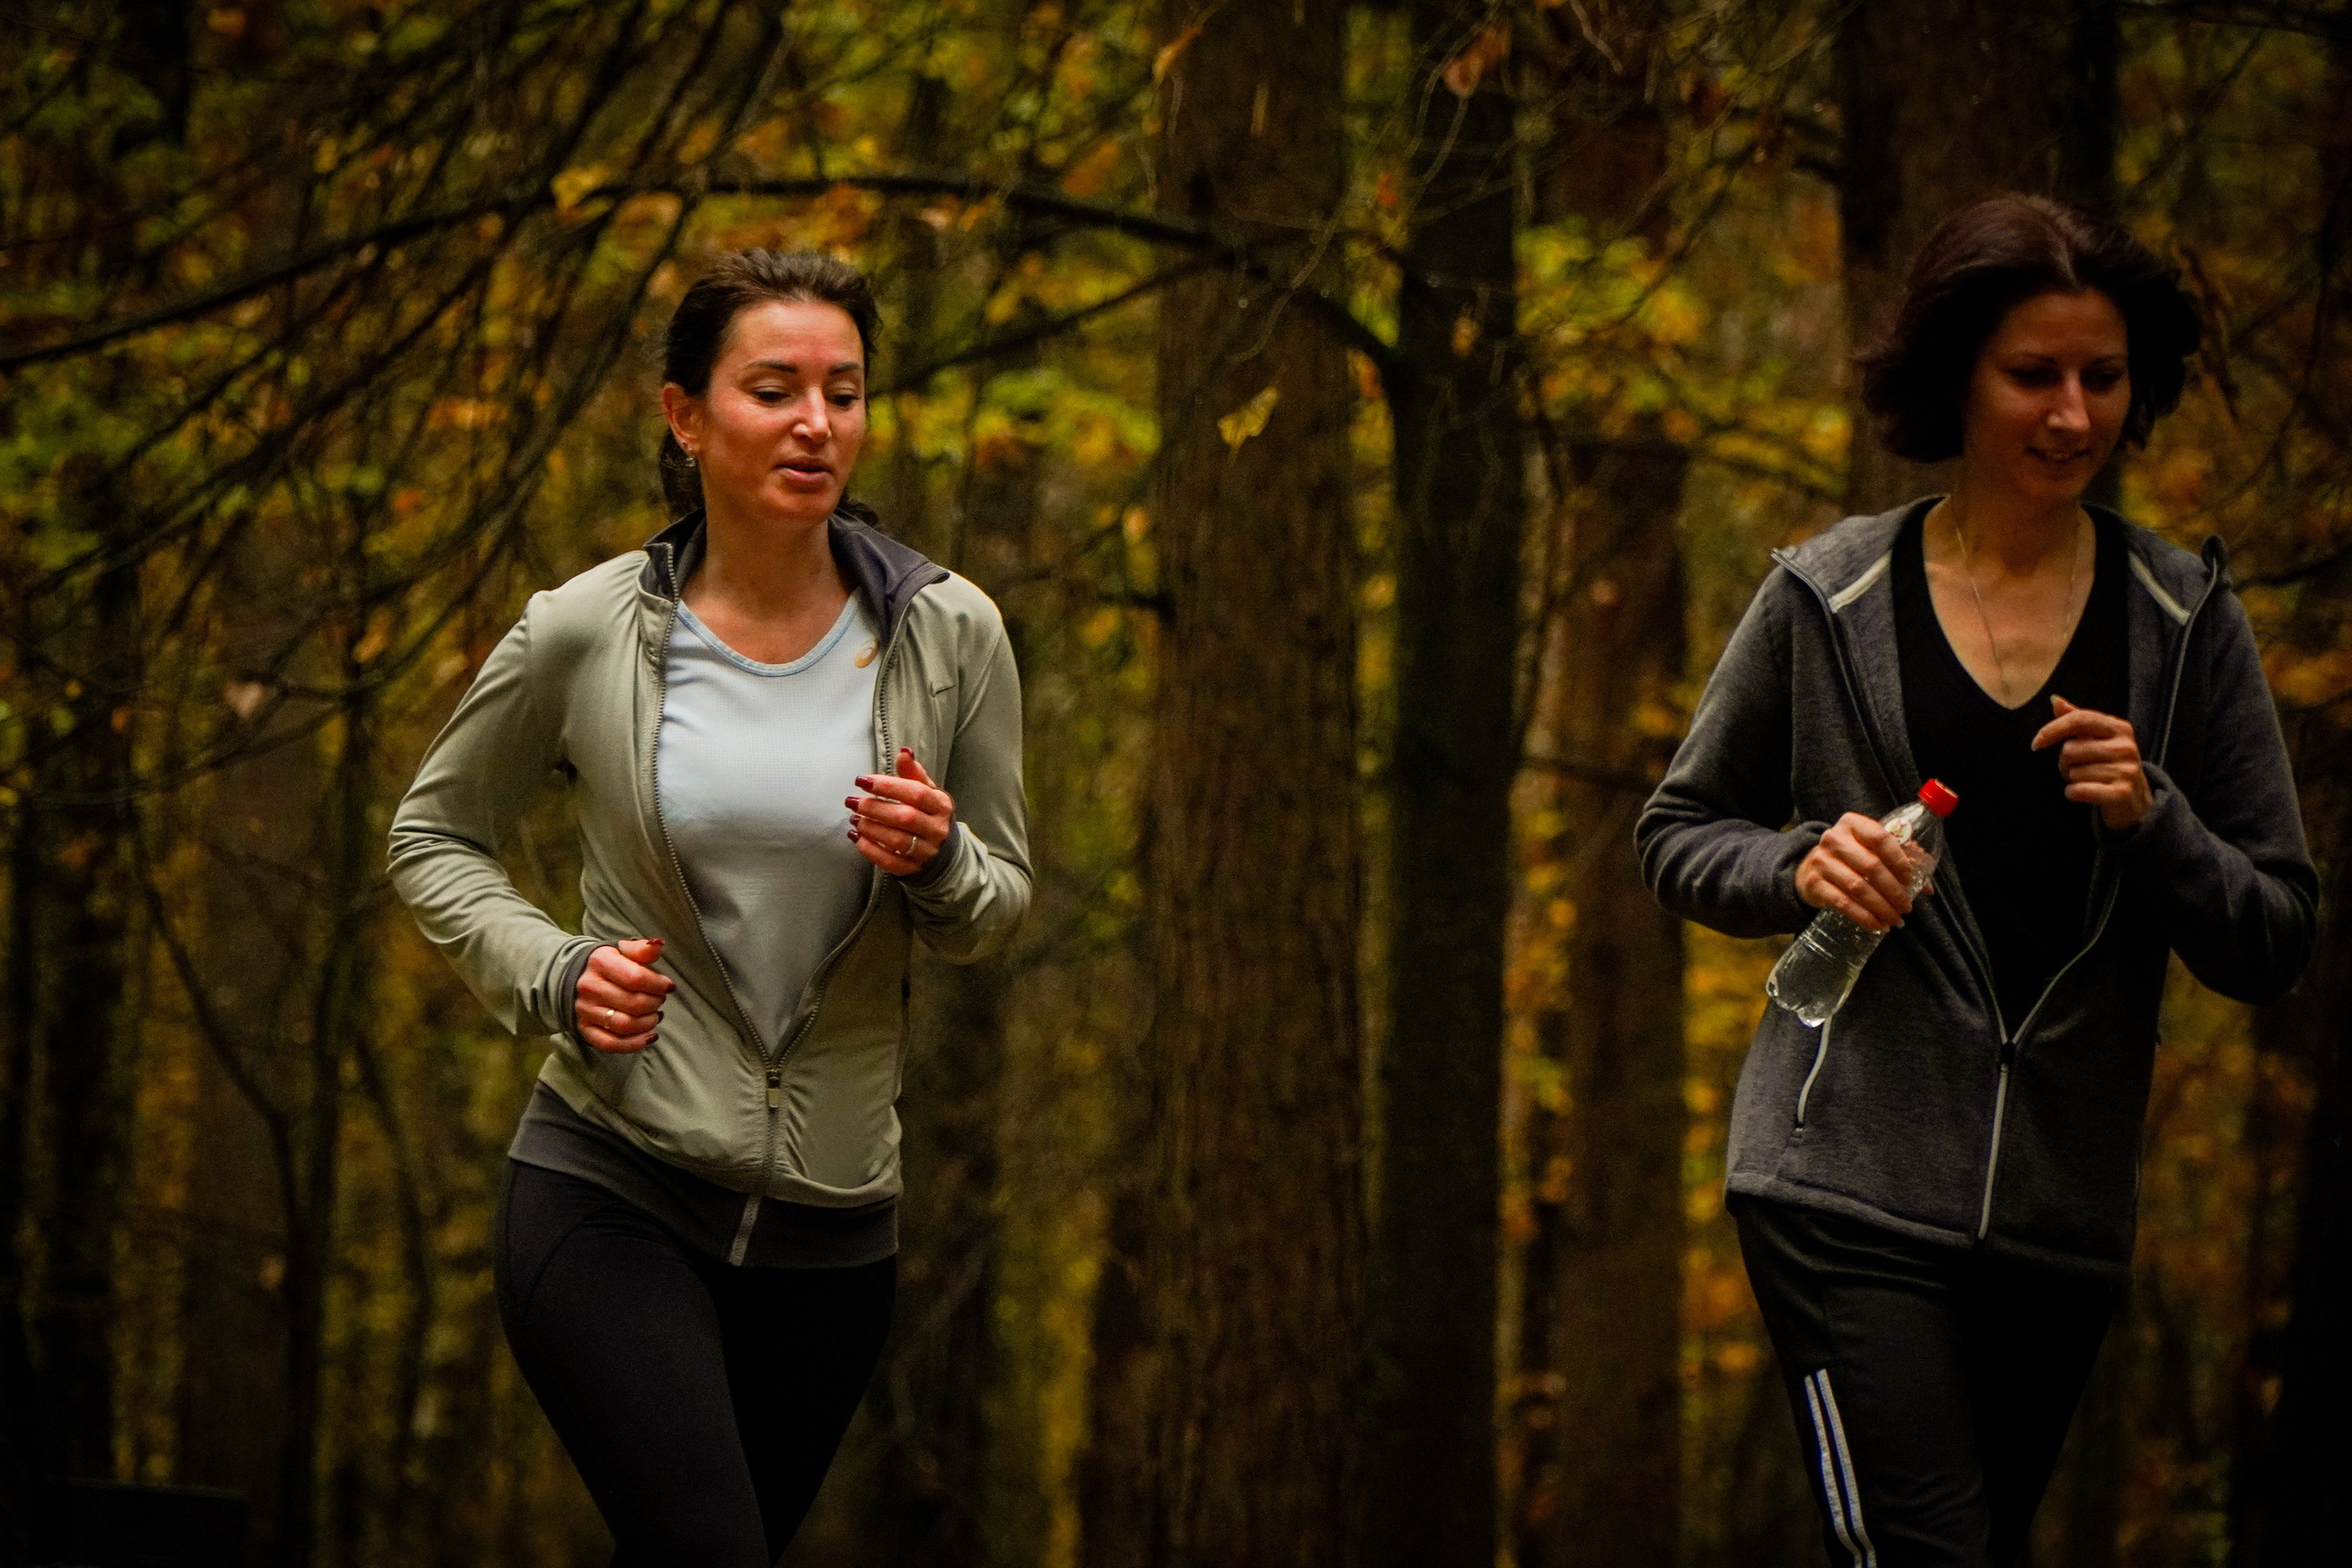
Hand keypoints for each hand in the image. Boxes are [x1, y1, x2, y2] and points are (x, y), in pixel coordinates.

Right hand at [574, 937, 672, 1053]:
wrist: (571, 977)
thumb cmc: (606, 964)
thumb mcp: (620, 950)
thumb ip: (641, 949)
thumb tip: (659, 944)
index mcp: (600, 963)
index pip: (635, 978)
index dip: (658, 984)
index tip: (668, 986)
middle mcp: (590, 988)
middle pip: (633, 1003)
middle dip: (655, 1003)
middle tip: (660, 1000)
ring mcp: (586, 1011)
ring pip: (624, 1025)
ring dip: (648, 1023)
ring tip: (656, 1015)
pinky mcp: (585, 1030)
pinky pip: (611, 1044)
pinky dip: (634, 1044)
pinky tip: (649, 1036)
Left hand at [848, 748, 955, 877]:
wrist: (942, 851)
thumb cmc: (928, 814)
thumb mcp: (927, 792)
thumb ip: (913, 773)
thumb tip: (904, 752)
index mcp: (941, 805)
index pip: (916, 793)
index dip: (888, 786)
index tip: (862, 780)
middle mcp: (937, 829)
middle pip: (905, 817)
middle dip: (875, 808)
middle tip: (852, 801)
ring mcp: (926, 851)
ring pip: (897, 840)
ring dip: (871, 828)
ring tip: (854, 819)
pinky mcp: (913, 868)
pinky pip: (891, 862)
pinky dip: (870, 850)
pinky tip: (856, 838)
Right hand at [1796, 811, 1929, 932]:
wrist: (1811, 866)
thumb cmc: (1851, 856)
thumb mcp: (1871, 848)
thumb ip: (1901, 859)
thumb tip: (1928, 888)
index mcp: (1853, 823)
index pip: (1880, 838)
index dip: (1899, 860)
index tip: (1910, 880)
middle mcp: (1834, 839)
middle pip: (1871, 866)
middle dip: (1894, 891)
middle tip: (1906, 907)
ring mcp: (1821, 861)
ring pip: (1858, 888)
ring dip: (1881, 908)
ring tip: (1896, 919)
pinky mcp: (1813, 883)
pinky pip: (1843, 903)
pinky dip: (1864, 917)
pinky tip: (1877, 925)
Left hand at [2032, 695, 2150, 830]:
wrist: (2134, 798)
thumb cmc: (2109, 764)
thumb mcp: (2098, 738)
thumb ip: (2076, 719)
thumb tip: (2055, 700)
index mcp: (2119, 728)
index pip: (2079, 719)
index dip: (2052, 730)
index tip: (2036, 743)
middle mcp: (2125, 747)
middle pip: (2070, 749)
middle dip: (2064, 762)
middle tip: (2078, 768)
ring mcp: (2126, 770)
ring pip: (2073, 772)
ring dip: (2071, 779)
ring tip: (2087, 780)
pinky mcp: (2121, 793)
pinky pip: (2078, 790)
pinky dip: (2072, 793)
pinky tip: (2083, 793)